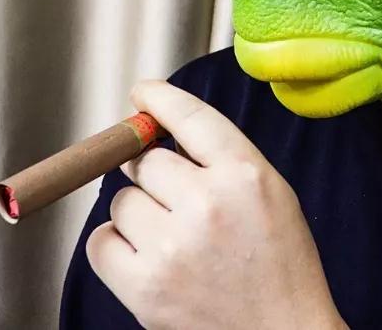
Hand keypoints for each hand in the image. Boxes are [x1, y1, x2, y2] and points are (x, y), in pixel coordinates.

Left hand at [86, 80, 346, 329]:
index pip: (189, 117)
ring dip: (138, 210)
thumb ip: (224, 156)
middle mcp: (207, 203)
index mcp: (245, 173)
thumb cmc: (281, 261)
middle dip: (153, 170)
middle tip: (173, 193)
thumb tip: (163, 130)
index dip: (159, 98)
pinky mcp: (145, 288)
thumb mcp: (272, 191)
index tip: (143, 92)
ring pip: (122, 199)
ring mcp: (172, 247)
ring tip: (170, 233)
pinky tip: (147, 254)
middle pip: (146, 159)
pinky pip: (101, 242)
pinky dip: (116, 244)